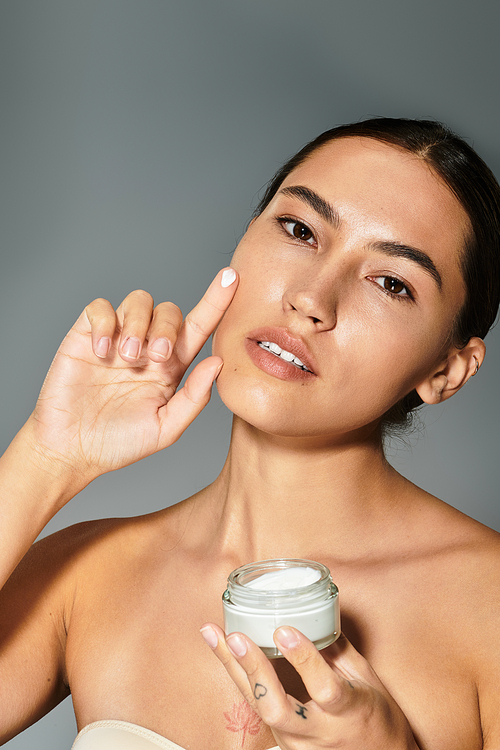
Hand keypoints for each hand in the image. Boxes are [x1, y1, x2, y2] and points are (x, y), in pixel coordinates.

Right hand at [26, 268, 237, 486]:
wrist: (71, 449)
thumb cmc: (119, 442)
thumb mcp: (165, 428)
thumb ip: (194, 397)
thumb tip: (218, 362)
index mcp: (171, 367)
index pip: (199, 327)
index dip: (216, 301)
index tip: (232, 277)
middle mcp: (148, 346)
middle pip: (170, 310)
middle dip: (167, 327)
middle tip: (156, 356)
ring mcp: (117, 338)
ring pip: (139, 300)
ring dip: (139, 324)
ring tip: (128, 357)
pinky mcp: (86, 335)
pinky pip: (100, 307)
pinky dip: (104, 323)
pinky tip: (101, 352)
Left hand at [201, 624, 418, 749]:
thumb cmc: (378, 717)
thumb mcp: (368, 680)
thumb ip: (339, 650)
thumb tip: (313, 613)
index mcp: (348, 713)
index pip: (324, 688)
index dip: (303, 659)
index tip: (284, 630)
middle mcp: (319, 733)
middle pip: (277, 708)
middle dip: (254, 671)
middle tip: (235, 637)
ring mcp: (298, 743)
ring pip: (258, 708)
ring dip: (233, 669)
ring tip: (212, 633)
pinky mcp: (284, 744)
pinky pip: (256, 708)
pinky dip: (238, 677)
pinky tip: (223, 651)